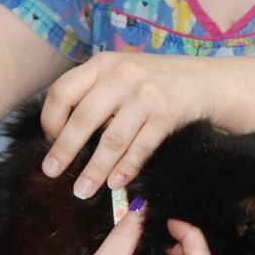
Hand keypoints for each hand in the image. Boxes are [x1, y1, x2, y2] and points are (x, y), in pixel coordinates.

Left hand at [40, 52, 215, 199]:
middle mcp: (121, 75)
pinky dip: (126, 169)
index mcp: (102, 64)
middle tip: (51, 172)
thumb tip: (61, 133)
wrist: (204, 79)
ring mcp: (145, 95)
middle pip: (83, 119)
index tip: (50, 141)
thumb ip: (94, 91)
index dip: (51, 120)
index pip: (62, 91)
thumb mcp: (120, 72)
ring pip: (111, 140)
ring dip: (95, 170)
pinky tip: (115, 183)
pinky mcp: (166, 114)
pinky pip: (140, 148)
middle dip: (64, 150)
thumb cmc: (153, 80)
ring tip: (82, 190)